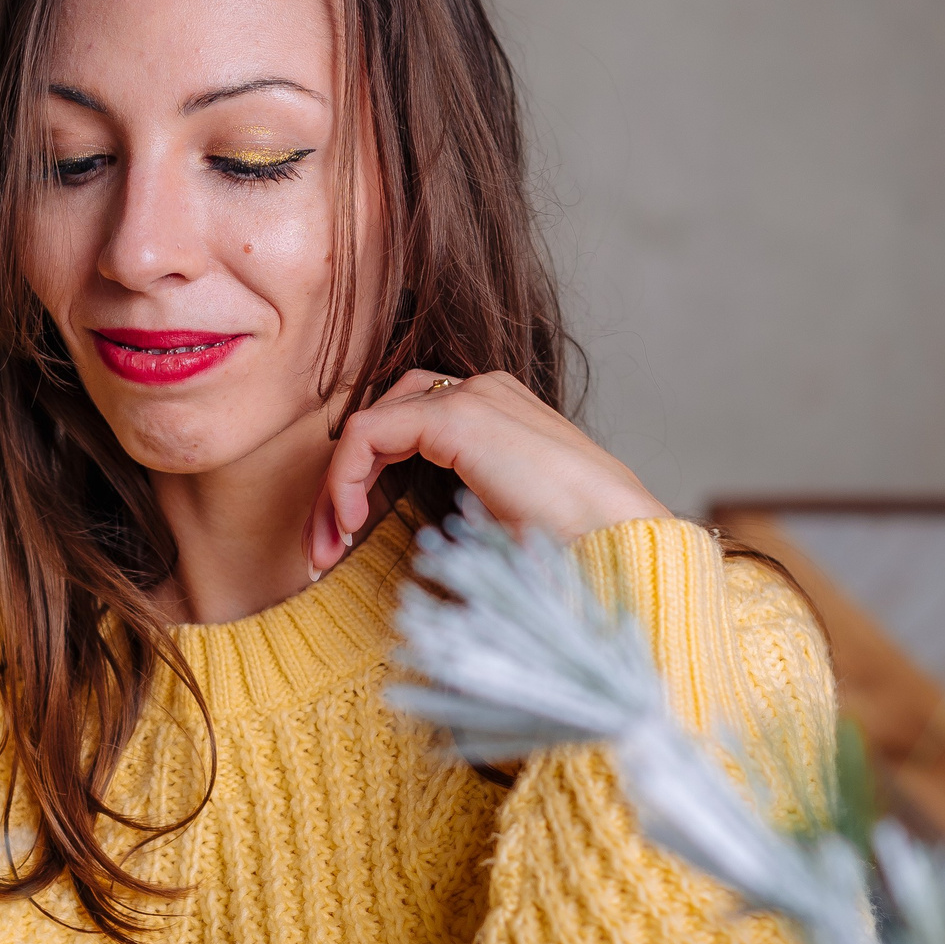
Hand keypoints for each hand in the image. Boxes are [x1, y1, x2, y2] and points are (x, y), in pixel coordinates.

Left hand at [307, 370, 670, 572]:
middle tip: (322, 549)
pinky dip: (345, 478)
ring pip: (368, 424)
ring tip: (328, 545)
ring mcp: (473, 396)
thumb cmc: (575, 549)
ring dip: (335, 485)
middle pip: (382, 416)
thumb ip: (462, 511)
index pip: (407, 423)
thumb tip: (417, 551)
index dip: (364, 478)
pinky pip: (368, 433)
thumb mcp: (503, 524)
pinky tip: (350, 524)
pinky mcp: (460, 415)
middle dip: (341, 481)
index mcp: (499, 414)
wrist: (622, 546)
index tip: (343, 544)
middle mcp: (484, 392)